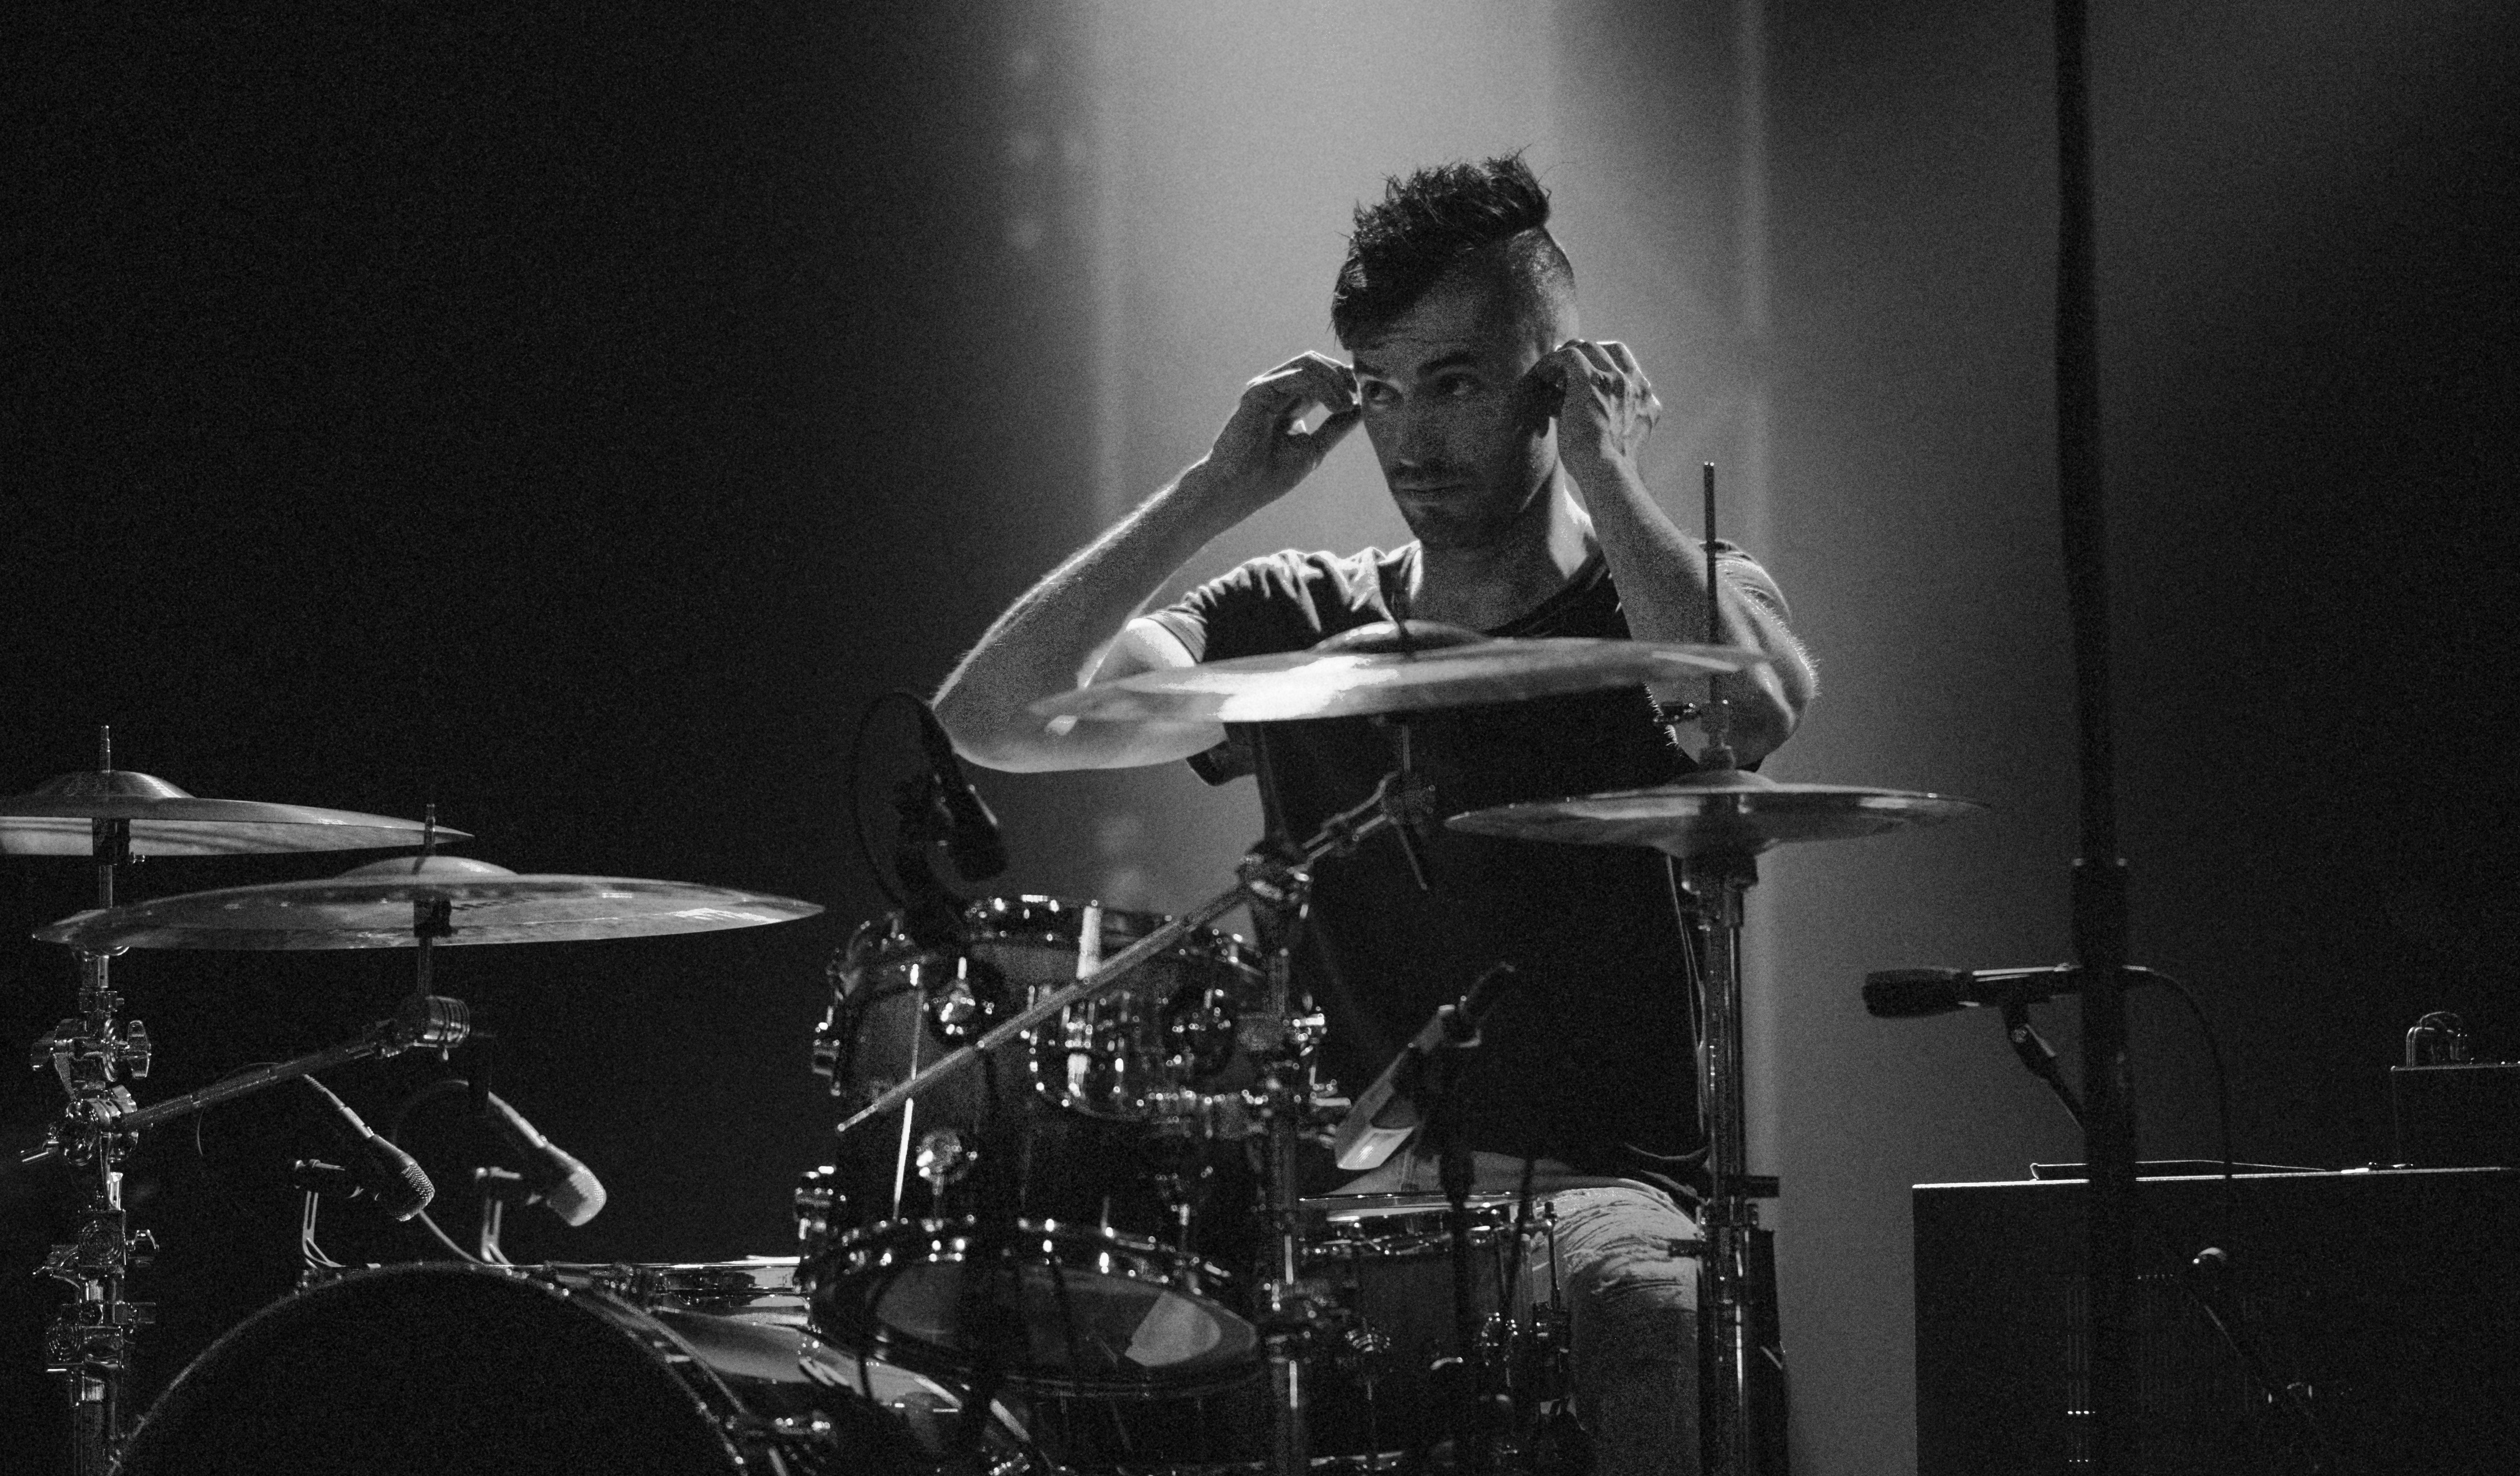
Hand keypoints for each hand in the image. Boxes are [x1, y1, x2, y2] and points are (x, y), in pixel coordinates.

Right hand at [1192, 352, 1360, 515]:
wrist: (1238, 490)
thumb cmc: (1270, 475)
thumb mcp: (1314, 448)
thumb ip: (1335, 427)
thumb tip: (1362, 409)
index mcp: (1289, 402)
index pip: (1321, 377)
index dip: (1346, 381)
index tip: (1367, 397)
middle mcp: (1277, 391)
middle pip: (1316, 363)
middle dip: (1343, 375)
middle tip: (1361, 395)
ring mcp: (1266, 388)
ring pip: (1309, 363)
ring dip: (1335, 380)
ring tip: (1347, 404)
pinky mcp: (1258, 391)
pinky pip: (1297, 376)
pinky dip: (1323, 386)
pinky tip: (1337, 405)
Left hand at [1535, 339, 1660, 478]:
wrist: (1606, 472)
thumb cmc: (1609, 467)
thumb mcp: (1625, 439)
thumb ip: (1621, 419)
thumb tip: (1596, 409)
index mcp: (1646, 398)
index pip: (1629, 364)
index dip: (1606, 361)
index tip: (1587, 370)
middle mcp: (1634, 384)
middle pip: (1610, 349)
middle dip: (1587, 354)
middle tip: (1565, 364)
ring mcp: (1614, 380)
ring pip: (1589, 347)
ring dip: (1569, 355)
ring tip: (1552, 369)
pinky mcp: (1589, 380)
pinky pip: (1569, 355)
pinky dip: (1554, 360)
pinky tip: (1542, 372)